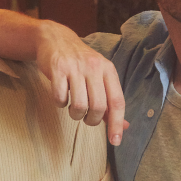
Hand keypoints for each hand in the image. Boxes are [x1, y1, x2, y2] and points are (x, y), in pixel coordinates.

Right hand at [36, 20, 127, 145]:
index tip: (115, 142)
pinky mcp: (57, 69)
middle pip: (98, 107)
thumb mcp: (100, 77)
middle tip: (86, 118)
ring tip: (73, 108)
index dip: (117, 124)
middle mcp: (94, 67)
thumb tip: (124, 127)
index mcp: (108, 70)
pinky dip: (60, 104)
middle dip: (92, 120)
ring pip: (79, 105)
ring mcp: (75, 67)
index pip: (117, 101)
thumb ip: (110, 102)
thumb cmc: (80, 63)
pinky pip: (60, 98)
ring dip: (75, 114)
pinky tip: (61, 98)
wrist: (56, 38)